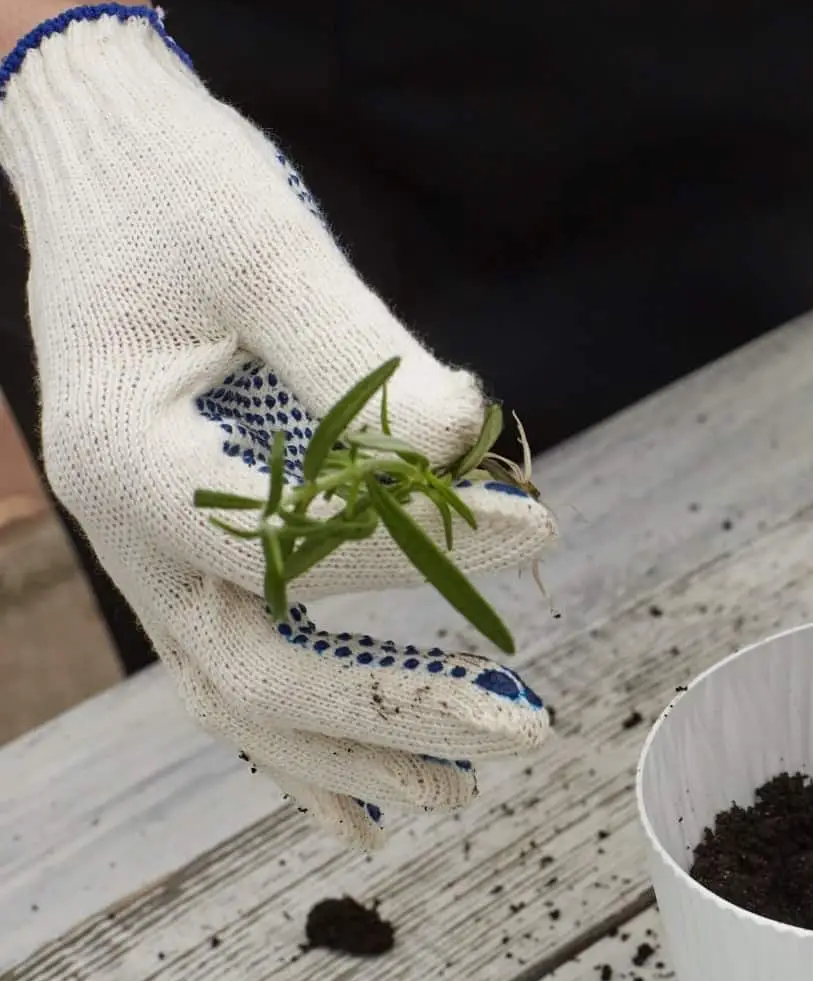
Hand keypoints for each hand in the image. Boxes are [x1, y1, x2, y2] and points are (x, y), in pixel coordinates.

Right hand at [0, 7, 557, 844]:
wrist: (108, 172)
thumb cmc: (183, 197)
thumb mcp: (271, 249)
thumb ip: (364, 353)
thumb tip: (468, 437)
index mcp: (131, 457)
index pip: (291, 542)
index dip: (421, 549)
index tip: (536, 528)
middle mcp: (127, 532)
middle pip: (256, 668)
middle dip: (392, 710)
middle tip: (527, 728)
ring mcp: (147, 557)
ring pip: (239, 697)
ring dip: (351, 752)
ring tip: (461, 790)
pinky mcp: (182, 555)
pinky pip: (232, 673)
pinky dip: (297, 746)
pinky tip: (365, 808)